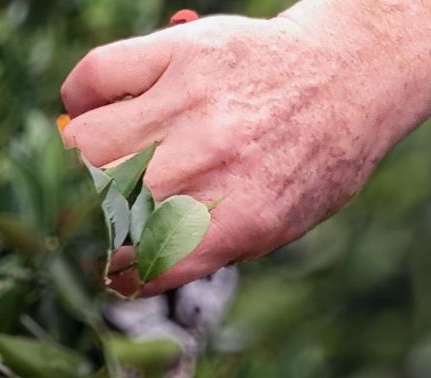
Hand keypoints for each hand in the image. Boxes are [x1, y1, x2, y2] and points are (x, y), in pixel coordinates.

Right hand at [59, 6, 430, 294]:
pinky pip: (93, 76)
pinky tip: (99, 110)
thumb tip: (140, 270)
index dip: (124, 270)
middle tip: (118, 206)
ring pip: (86, 142)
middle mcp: (211, 161)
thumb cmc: (316, 157)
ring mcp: (191, 103)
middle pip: (108, 203)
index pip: (149, 262)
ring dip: (89, 158)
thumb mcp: (282, 223)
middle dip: (104, 214)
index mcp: (243, 216)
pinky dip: (81, 98)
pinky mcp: (179, 53)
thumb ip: (213, 246)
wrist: (349, 77)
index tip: (119, 264)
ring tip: (113, 156)